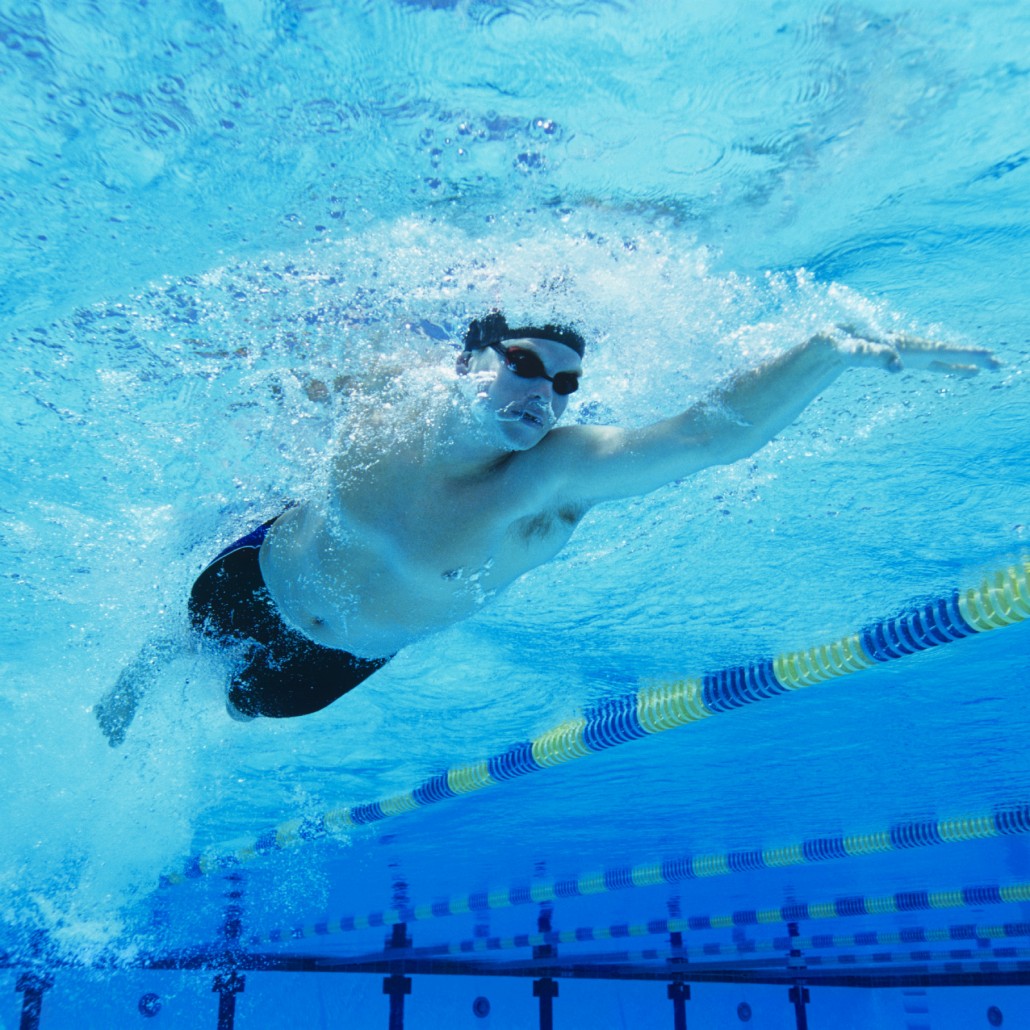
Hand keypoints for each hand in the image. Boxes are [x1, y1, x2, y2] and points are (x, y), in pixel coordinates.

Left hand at [832, 325, 1000, 377]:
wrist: (832, 341)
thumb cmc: (842, 345)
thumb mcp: (855, 351)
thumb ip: (873, 355)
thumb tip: (897, 367)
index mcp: (904, 344)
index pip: (939, 350)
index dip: (962, 354)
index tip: (984, 356)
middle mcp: (911, 346)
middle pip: (947, 352)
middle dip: (972, 357)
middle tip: (998, 364)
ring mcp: (910, 352)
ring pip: (944, 358)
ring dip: (967, 362)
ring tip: (989, 367)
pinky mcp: (905, 359)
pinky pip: (934, 364)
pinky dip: (952, 367)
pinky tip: (967, 372)